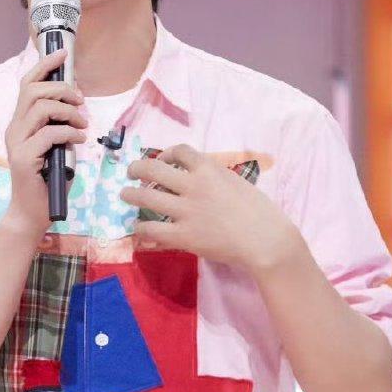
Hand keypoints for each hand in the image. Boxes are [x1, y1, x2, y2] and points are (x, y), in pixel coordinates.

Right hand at [1, 45, 87, 238]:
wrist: (32, 213)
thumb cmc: (47, 180)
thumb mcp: (55, 146)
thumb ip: (59, 125)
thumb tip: (76, 104)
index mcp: (20, 124)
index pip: (27, 84)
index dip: (44, 66)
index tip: (63, 54)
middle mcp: (14, 129)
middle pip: (33, 91)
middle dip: (62, 89)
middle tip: (80, 102)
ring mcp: (17, 143)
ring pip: (41, 108)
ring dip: (68, 111)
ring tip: (82, 125)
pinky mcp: (24, 159)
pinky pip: (50, 134)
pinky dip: (69, 133)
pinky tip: (79, 141)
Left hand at [120, 142, 297, 273]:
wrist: (265, 240)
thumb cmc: (260, 211)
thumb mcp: (237, 182)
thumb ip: (215, 177)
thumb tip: (199, 177)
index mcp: (209, 169)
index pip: (179, 151)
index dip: (165, 154)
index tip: (161, 160)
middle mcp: (192, 186)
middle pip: (153, 169)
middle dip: (137, 168)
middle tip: (131, 173)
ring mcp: (185, 211)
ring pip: (146, 197)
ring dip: (131, 195)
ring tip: (125, 195)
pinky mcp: (183, 235)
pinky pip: (152, 229)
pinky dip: (142, 227)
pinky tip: (140, 227)